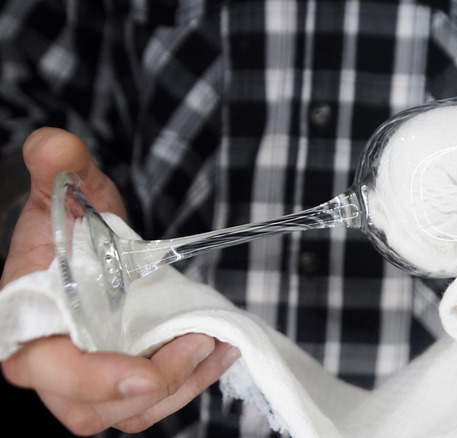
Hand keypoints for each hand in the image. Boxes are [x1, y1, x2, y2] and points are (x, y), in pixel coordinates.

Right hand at [0, 128, 239, 434]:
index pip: (51, 372)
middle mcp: (55, 366)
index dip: (92, 380)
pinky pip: (156, 399)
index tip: (142, 375)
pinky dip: (193, 382)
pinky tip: (221, 350)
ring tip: (219, 345)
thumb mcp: (66, 191)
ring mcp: (91, 379)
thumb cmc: (67, 224)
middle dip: (153, 384)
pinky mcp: (124, 378)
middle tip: (199, 342)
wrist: (86, 243)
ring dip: (182, 385)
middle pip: (93, 409)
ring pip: (132, 412)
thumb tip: (55, 148)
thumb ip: (58, 170)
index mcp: (28, 326)